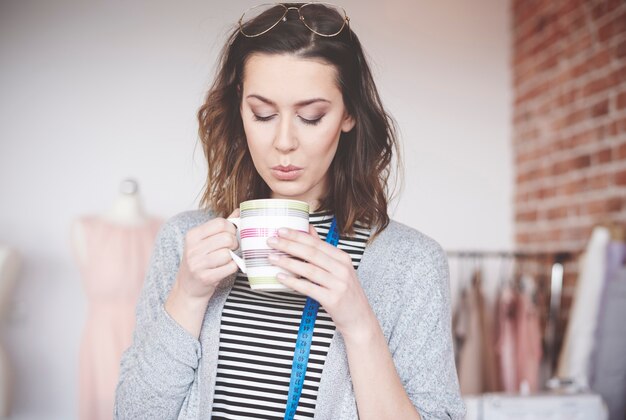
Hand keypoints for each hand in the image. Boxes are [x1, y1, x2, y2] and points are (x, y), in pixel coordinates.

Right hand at [174, 209, 239, 301]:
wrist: (187, 288)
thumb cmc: (200, 261)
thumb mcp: (205, 241)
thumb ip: (222, 226)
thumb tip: (239, 211)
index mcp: (193, 235)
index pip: (220, 223)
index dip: (231, 228)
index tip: (232, 235)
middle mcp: (193, 248)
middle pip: (226, 238)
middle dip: (234, 243)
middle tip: (232, 248)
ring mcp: (197, 264)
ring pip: (228, 253)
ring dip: (233, 256)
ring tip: (228, 258)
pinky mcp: (205, 278)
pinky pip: (230, 267)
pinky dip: (233, 267)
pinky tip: (227, 268)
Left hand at [267, 225, 376, 340]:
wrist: (359, 318)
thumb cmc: (345, 293)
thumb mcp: (338, 268)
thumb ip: (322, 249)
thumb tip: (308, 229)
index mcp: (342, 258)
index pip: (316, 243)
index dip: (297, 235)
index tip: (281, 230)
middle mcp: (342, 269)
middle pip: (311, 253)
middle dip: (289, 245)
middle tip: (271, 241)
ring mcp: (338, 284)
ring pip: (309, 269)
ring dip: (288, 263)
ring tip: (272, 258)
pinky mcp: (333, 299)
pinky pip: (309, 288)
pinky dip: (293, 282)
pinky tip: (281, 277)